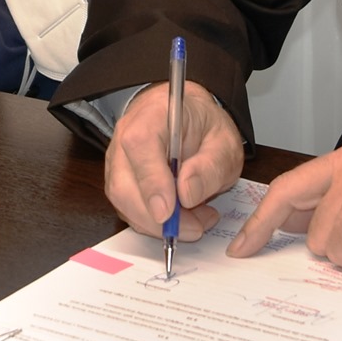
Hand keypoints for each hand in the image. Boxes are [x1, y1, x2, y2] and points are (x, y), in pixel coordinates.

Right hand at [103, 80, 244, 242]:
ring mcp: (117, 158)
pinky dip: (153, 222)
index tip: (168, 212)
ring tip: (195, 220)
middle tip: (195, 226)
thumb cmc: (206, 127)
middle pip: (123, 183)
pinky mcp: (117, 179)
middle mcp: (126, 133)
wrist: (191, 117)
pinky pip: (127, 208)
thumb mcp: (225, 144)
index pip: (140, 145)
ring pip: (123, 201)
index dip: (151, 182)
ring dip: (157, 223)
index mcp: (154, 114)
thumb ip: (210, 167)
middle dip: (156, 218)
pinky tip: (180, 217)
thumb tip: (186, 194)